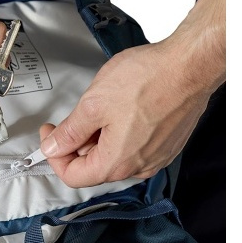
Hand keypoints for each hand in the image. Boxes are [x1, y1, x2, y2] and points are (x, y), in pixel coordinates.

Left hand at [41, 0, 225, 187]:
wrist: (190, 65)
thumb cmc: (150, 79)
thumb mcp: (94, 104)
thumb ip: (70, 132)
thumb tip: (53, 147)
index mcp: (117, 163)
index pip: (73, 177)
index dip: (54, 156)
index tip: (51, 135)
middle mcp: (139, 167)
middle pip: (94, 167)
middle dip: (78, 145)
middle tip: (76, 116)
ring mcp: (156, 157)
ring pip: (115, 156)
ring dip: (100, 138)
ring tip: (104, 107)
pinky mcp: (167, 145)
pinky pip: (135, 147)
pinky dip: (122, 134)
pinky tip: (124, 109)